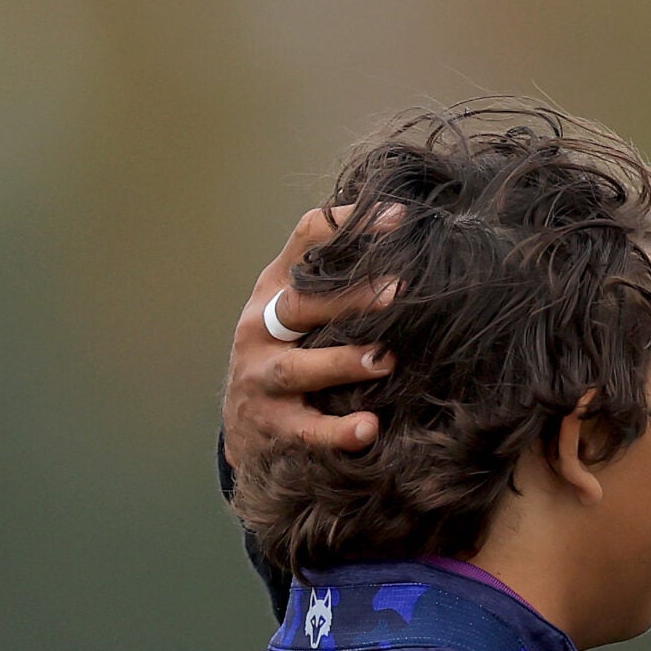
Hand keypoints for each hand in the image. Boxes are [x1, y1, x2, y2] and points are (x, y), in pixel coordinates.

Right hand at [221, 205, 400, 469]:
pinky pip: (306, 431)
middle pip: (300, 304)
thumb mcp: (301, 311)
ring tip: (386, 361)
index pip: (305, 242)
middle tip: (400, 290)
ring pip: (296, 369)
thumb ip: (338, 278)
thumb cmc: (290, 353)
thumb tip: (404, 230)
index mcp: (275, 289)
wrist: (246, 427)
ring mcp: (261, 378)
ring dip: (342, 363)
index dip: (347, 226)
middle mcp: (261, 328)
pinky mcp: (272, 426)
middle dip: (349, 297)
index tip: (400, 218)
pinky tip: (369, 429)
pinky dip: (337, 432)